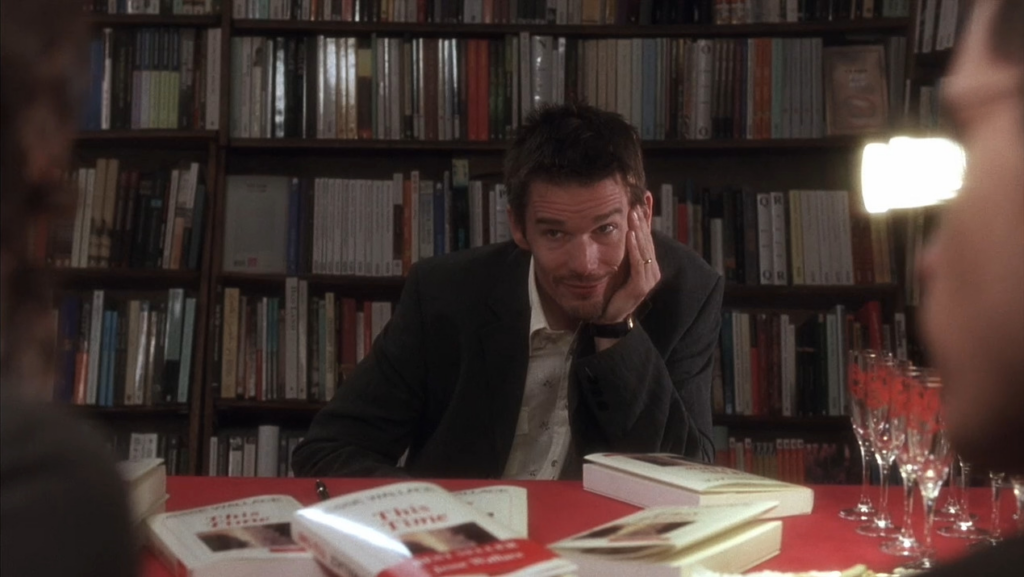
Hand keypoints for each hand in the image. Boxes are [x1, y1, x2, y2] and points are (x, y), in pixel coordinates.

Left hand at [597, 205, 660, 324]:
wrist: (612, 317)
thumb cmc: (615, 293)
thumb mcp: (621, 270)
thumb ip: (625, 255)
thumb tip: (623, 236)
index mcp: (649, 266)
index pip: (648, 240)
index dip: (644, 224)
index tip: (639, 207)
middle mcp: (652, 271)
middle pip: (647, 242)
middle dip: (641, 223)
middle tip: (635, 206)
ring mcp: (648, 279)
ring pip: (644, 250)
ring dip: (638, 231)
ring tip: (633, 216)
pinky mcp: (640, 286)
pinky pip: (638, 262)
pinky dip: (635, 248)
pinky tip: (631, 235)